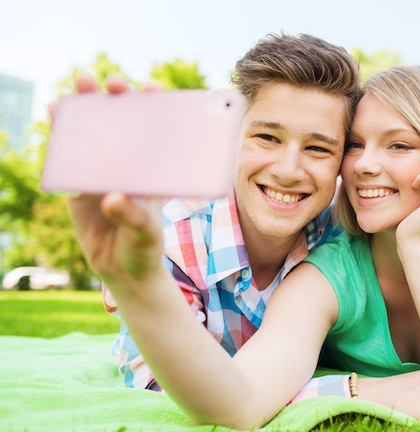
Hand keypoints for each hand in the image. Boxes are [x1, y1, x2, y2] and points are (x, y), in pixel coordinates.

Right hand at [61, 73, 164, 288]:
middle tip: (112, 82)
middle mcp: (128, 166)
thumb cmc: (144, 247)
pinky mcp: (78, 185)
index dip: (153, 107)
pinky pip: (69, 156)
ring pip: (92, 135)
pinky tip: (55, 114)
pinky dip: (61, 136)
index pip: (155, 133)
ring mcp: (102, 173)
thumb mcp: (146, 233)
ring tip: (79, 85)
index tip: (151, 89)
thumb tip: (111, 198)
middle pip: (122, 126)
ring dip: (85, 109)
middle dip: (116, 99)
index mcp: (152, 173)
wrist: (122, 270)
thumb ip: (133, 217)